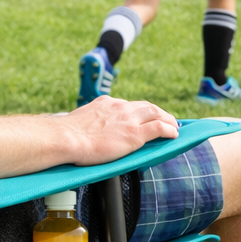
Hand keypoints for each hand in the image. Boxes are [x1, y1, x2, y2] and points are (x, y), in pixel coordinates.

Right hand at [59, 96, 177, 165]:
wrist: (66, 138)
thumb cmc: (67, 136)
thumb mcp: (81, 122)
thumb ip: (91, 124)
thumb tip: (88, 133)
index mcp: (105, 103)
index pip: (128, 105)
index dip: (140, 111)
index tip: (143, 116)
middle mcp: (119, 107)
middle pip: (146, 106)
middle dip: (158, 112)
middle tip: (165, 119)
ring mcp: (128, 119)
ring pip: (155, 113)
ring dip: (167, 119)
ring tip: (173, 127)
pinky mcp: (135, 133)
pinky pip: (159, 128)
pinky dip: (168, 130)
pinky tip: (174, 134)